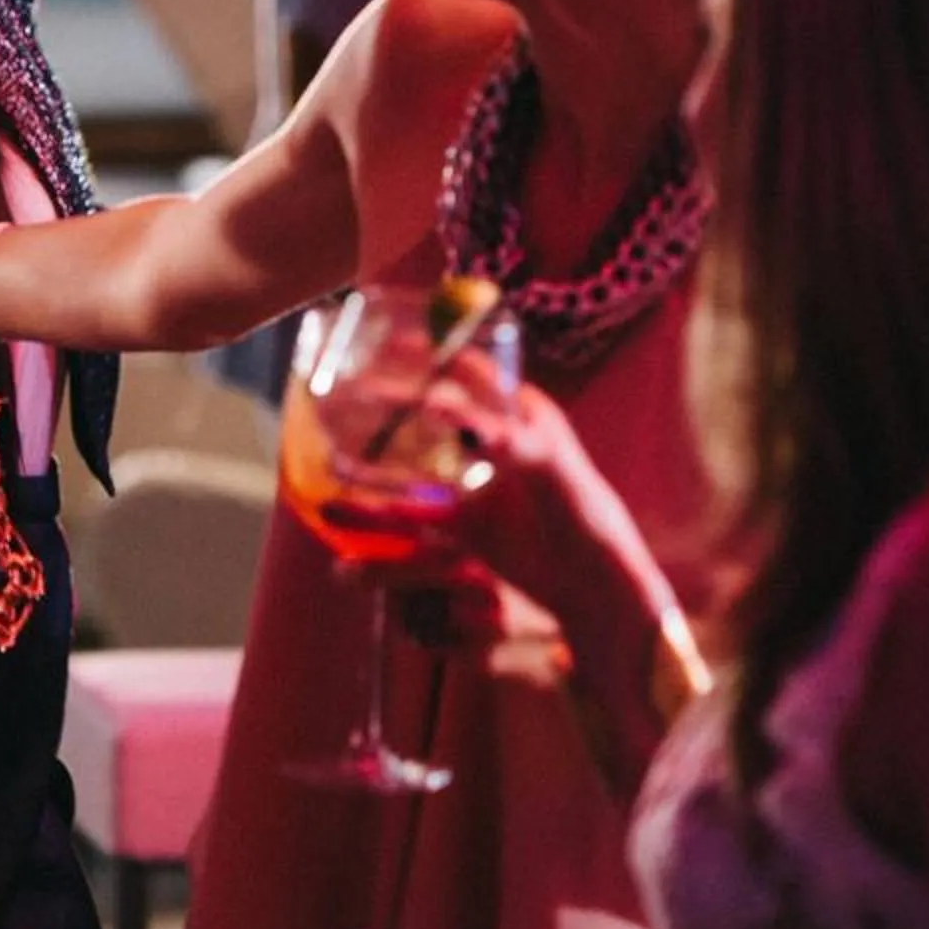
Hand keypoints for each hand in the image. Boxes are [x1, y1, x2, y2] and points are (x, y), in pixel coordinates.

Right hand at [347, 371, 667, 639]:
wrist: (597, 587)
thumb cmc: (589, 519)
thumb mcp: (552, 472)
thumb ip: (511, 441)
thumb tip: (465, 415)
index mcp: (524, 415)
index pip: (470, 369)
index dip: (432, 352)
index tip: (392, 340)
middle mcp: (497, 443)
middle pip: (433, 413)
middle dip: (391, 403)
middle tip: (348, 392)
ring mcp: (478, 486)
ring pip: (416, 467)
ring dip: (375, 464)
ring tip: (331, 461)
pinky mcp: (467, 528)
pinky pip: (416, 517)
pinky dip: (381, 514)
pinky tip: (346, 515)